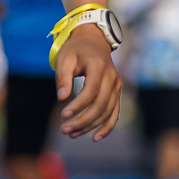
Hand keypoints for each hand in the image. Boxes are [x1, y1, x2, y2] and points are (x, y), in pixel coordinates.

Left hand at [55, 25, 121, 141]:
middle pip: (100, 105)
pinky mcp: (116, 93)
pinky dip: (107, 127)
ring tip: (72, 134)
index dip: (78, 106)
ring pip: (107, 112)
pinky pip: (115, 113)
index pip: (90, 91)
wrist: (94, 41)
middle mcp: (111, 78)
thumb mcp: (65, 58)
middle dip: (82, 121)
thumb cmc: (76, 49)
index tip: (63, 115)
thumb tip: (62, 98)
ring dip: (90, 126)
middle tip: (64, 130)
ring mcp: (116, 86)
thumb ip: (63, 77)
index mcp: (98, 67)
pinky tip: (95, 138)